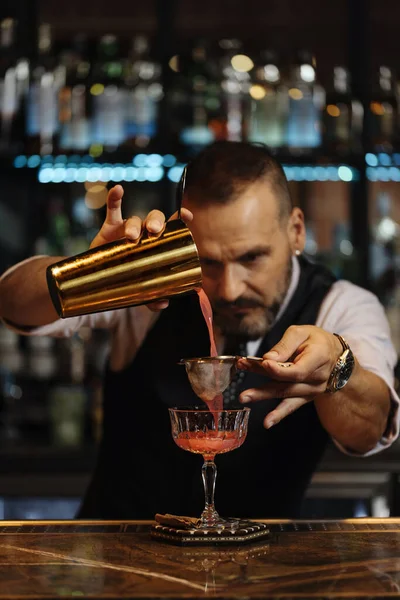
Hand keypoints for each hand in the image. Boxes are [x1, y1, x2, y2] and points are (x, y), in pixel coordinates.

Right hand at [89, 185, 193, 311]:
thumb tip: (163, 303)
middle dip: (156, 222)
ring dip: (133, 224)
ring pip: (133, 219)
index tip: (188, 216)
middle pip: (154, 219)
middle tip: (154, 232)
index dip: (181, 218)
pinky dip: (114, 198)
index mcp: (157, 243)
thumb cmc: (127, 279)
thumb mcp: (140, 290)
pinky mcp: (109, 228)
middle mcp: (144, 232)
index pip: (172, 227)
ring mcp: (126, 229)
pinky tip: (118, 190)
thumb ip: (151, 297)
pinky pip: (112, 210)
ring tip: (131, 236)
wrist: (100, 279)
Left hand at [236, 325, 342, 428]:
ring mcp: (311, 390)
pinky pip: (291, 406)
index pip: (297, 370)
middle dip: (262, 385)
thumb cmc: (314, 340)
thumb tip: (268, 358)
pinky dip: (279, 415)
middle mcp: (316, 379)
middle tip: (244, 390)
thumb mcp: (301, 333)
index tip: (263, 363)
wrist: (333, 354)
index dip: (279, 369)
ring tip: (245, 397)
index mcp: (318, 359)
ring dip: (262, 394)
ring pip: (284, 392)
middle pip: (286, 384)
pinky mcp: (305, 396)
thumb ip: (285, 345)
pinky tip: (268, 422)